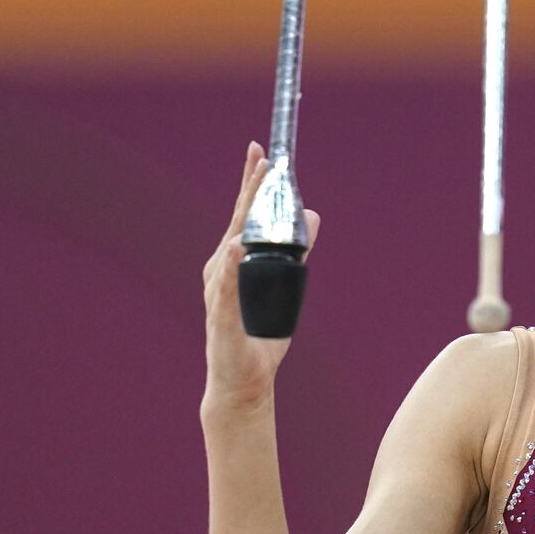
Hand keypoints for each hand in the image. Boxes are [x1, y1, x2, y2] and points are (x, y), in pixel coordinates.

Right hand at [201, 141, 319, 412]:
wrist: (240, 382)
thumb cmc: (258, 332)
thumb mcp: (286, 283)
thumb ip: (297, 250)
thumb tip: (314, 216)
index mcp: (233, 261)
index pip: (243, 214)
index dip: (251, 182)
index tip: (260, 151)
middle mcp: (221, 270)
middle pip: (237, 221)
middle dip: (250, 187)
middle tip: (261, 156)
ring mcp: (220, 292)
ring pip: (231, 246)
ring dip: (242, 216)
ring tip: (254, 188)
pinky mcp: (223, 317)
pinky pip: (227, 287)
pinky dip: (231, 266)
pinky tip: (234, 247)